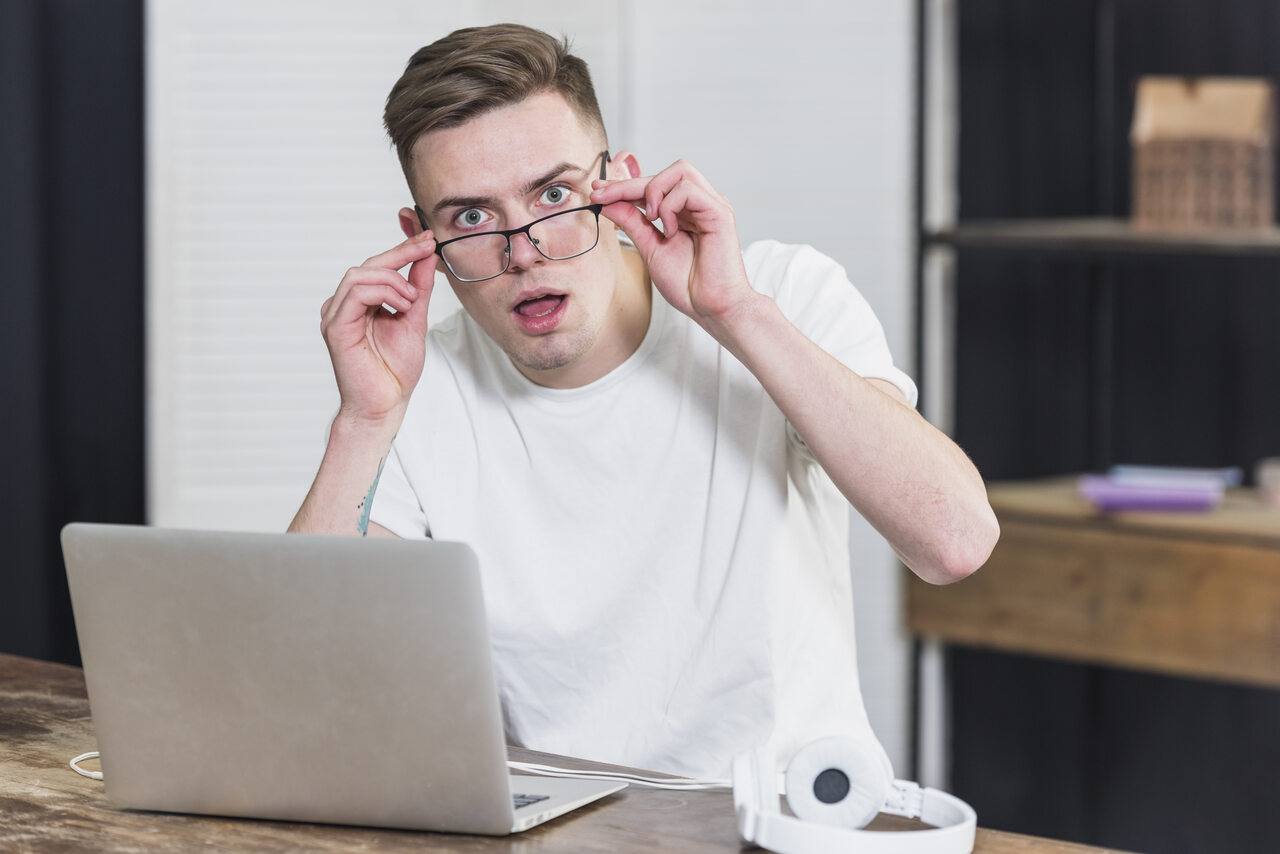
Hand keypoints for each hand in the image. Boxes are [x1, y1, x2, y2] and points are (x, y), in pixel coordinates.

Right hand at [319, 231, 436, 424]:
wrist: (385, 404)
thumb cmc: (395, 370)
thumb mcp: (414, 318)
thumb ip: (418, 287)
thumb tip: (427, 256)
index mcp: (360, 303)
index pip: (378, 266)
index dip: (402, 249)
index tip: (427, 238)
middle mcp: (344, 305)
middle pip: (369, 265)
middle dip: (401, 254)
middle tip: (427, 249)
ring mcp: (336, 315)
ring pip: (360, 275)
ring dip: (392, 281)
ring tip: (412, 301)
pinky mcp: (335, 327)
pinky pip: (355, 294)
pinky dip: (383, 293)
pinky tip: (401, 305)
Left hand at [590, 160, 755, 326]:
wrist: (710, 307)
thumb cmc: (687, 285)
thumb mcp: (650, 248)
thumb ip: (632, 223)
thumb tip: (608, 203)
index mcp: (684, 212)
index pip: (653, 187)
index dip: (624, 186)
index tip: (597, 191)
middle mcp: (698, 204)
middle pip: (663, 173)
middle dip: (629, 184)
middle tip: (604, 196)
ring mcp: (710, 205)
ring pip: (679, 170)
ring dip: (655, 192)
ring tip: (652, 220)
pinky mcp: (719, 211)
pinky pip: (688, 189)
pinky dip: (671, 207)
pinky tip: (670, 230)